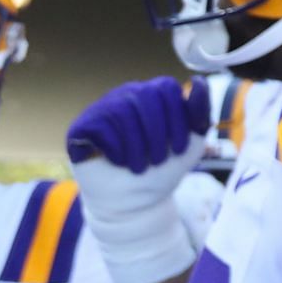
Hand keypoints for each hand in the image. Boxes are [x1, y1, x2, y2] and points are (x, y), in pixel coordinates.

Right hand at [65, 75, 210, 173]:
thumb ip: (199, 113)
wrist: (132, 202)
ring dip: (136, 146)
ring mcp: (101, 109)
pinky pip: (99, 126)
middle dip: (157, 133)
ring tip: (138, 167)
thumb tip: (200, 80)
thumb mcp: (190, 144)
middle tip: (158, 161)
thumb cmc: (160, 171)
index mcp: (152, 96)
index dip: (178, 118)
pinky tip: (117, 162)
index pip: (165, 87)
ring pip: (121, 111)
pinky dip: (115, 149)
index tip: (179, 148)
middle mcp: (125, 96)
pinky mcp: (82, 127)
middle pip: (144, 95)